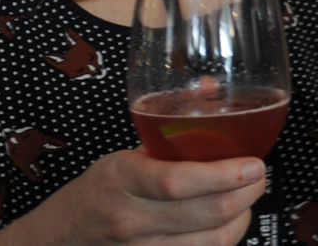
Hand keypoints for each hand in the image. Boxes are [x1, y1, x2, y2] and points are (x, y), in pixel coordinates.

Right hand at [0, 148, 265, 244]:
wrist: (58, 240)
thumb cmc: (99, 192)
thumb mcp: (124, 155)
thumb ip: (168, 127)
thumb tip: (211, 88)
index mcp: (123, 179)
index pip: (177, 181)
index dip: (223, 175)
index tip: (254, 163)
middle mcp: (132, 219)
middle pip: (206, 214)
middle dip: (247, 193)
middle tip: (259, 176)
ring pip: (212, 242)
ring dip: (241, 219)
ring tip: (246, 198)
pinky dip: (224, 240)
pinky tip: (228, 223)